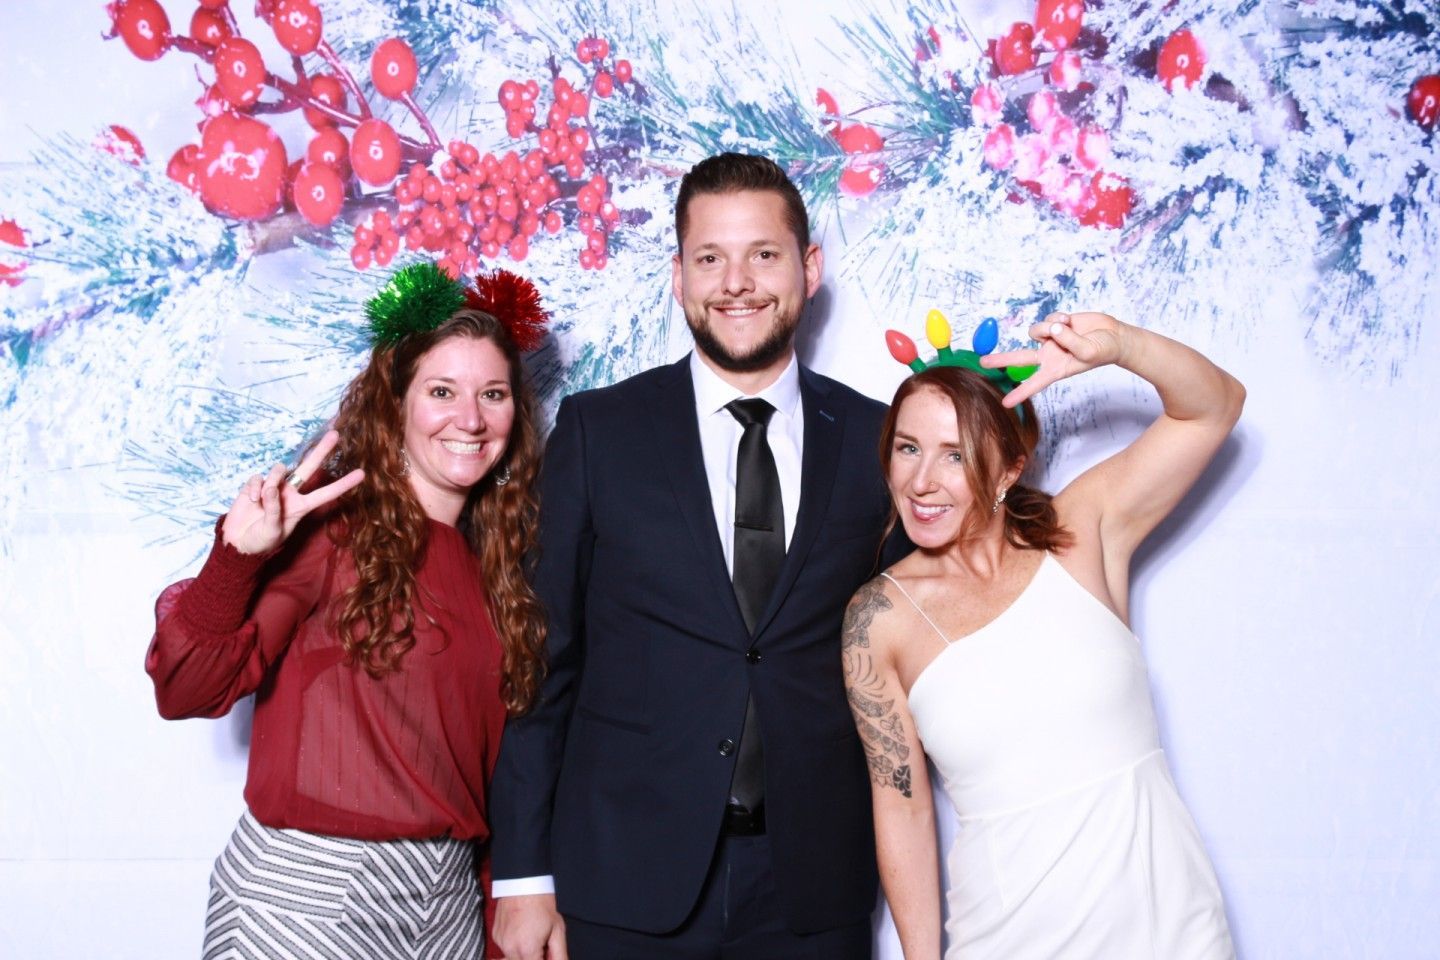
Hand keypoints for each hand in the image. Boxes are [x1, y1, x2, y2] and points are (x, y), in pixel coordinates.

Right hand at [221, 430, 363, 555]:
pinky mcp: (255, 485)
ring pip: (279, 470)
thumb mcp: (273, 530)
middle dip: (321, 450)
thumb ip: (274, 509)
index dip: (343, 484)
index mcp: (301, 506)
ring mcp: (273, 487)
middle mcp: (291, 493)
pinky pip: (258, 478)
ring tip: (261, 500)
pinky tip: (251, 500)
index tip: (362, 474)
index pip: (326, 494)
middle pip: (309, 467)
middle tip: (335, 434)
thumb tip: (272, 487)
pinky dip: (254, 487)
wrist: (238, 543)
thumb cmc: (260, 540)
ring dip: (272, 481)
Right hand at [494, 894, 566, 959]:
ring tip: (533, 934)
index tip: (547, 952)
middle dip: (534, 956)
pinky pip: (506, 947)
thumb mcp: (558, 930)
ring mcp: (501, 942)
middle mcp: (510, 949)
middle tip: (542, 942)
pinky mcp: (496, 936)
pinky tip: (523, 930)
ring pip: (514, 957)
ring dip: (524, 952)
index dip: (543, 959)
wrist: (523, 883)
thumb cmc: (541, 904)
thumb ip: (559, 955)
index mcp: (526, 950)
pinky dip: (515, 944)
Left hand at [980, 311, 1123, 407]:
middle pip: (1019, 358)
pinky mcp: (1054, 324)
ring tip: (1067, 328)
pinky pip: (1048, 319)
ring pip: (1035, 330)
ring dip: (1049, 328)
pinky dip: (1059, 318)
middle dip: (1001, 360)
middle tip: (982, 363)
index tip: (1005, 404)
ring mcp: (1050, 339)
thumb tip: (1052, 328)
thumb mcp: (1088, 352)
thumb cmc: (1103, 350)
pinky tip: (1070, 321)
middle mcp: (1049, 356)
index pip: (1034, 383)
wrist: (1113, 335)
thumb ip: (1069, 341)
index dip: (1020, 393)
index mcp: (1056, 369)